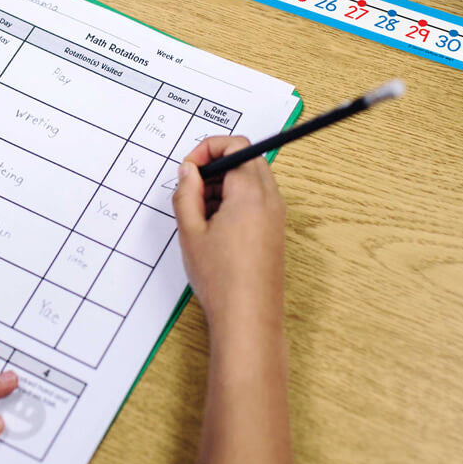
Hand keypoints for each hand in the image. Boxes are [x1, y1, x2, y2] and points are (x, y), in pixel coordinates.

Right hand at [172, 137, 286, 347]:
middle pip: (246, 158)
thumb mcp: (190, 230)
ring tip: (201, 212)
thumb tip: (188, 170)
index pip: (235, 144)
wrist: (248, 319)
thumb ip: (186, 192)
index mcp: (250, 193)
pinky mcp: (275, 230)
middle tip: (192, 188)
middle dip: (215, 165)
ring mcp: (276, 215)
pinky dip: (235, 199)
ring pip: (251, 178)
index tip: (189, 168)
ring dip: (224, 183)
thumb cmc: (222, 279)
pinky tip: (215, 227)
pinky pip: (256, 198)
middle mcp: (270, 199)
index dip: (207, 148)